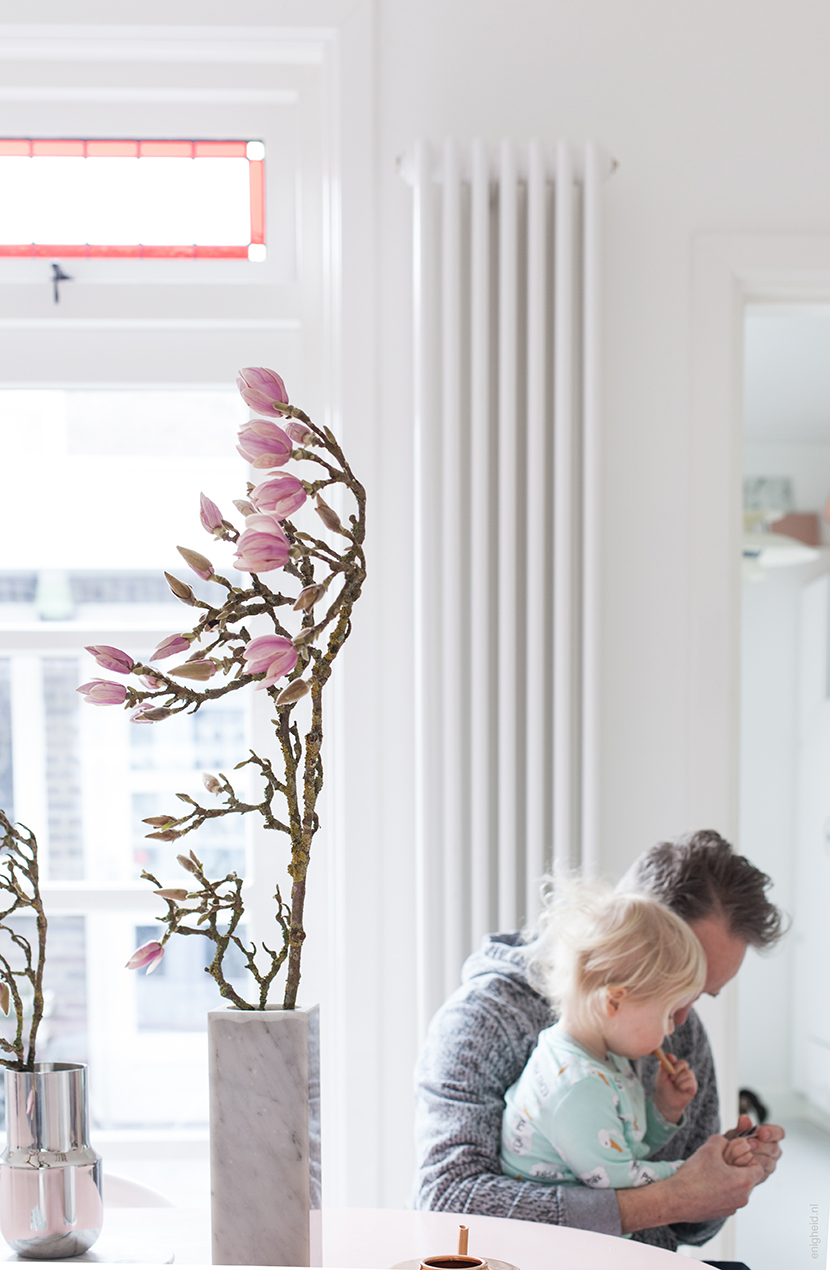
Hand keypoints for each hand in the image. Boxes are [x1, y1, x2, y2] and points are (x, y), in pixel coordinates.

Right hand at [616, 1134, 764, 1233]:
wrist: (676, 1199)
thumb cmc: (694, 1175)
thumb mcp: (709, 1148)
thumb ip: (722, 1140)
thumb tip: (726, 1141)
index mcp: (744, 1182)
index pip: (758, 1168)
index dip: (747, 1158)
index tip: (733, 1154)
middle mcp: (742, 1199)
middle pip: (747, 1179)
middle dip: (736, 1168)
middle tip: (720, 1161)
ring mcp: (732, 1208)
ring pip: (737, 1189)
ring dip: (728, 1179)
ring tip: (710, 1172)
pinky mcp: (721, 1214)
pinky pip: (727, 1199)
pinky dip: (720, 1190)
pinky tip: (704, 1184)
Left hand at [653, 1054, 697, 1123]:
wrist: (667, 1103)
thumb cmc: (663, 1089)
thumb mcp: (661, 1079)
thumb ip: (663, 1069)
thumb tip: (663, 1060)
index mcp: (673, 1066)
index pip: (673, 1058)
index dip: (672, 1058)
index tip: (669, 1058)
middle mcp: (682, 1070)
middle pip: (683, 1063)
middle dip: (677, 1069)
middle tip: (671, 1078)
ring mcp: (688, 1077)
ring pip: (687, 1073)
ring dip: (679, 1080)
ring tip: (675, 1085)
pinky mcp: (693, 1085)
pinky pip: (690, 1081)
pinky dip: (683, 1086)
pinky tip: (680, 1089)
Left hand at [724, 1115, 784, 1182]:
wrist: (729, 1158)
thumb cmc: (737, 1142)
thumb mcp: (738, 1132)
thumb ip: (742, 1126)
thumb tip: (745, 1118)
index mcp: (771, 1136)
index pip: (779, 1133)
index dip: (772, 1133)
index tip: (761, 1133)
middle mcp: (773, 1150)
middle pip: (774, 1148)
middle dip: (761, 1146)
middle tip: (749, 1144)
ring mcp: (770, 1164)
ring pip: (769, 1162)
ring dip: (757, 1157)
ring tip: (745, 1153)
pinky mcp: (764, 1175)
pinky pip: (762, 1173)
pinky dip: (753, 1168)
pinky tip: (744, 1164)